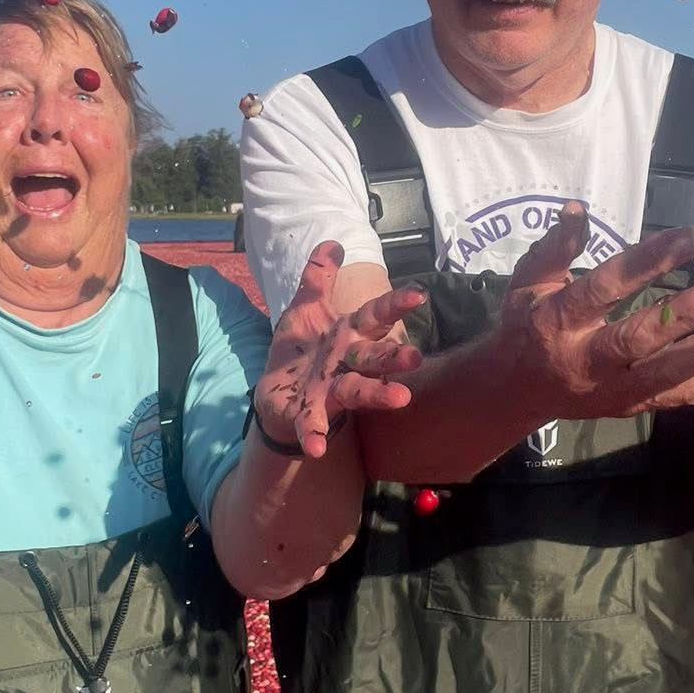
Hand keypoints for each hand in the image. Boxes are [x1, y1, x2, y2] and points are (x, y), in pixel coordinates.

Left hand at [253, 241, 423, 457]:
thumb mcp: (305, 310)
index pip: (375, 317)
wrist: (275, 392)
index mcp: (347, 335)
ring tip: (401, 399)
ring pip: (357, 391)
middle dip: (393, 357)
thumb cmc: (301, 351)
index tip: (417, 294)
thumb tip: (333, 243)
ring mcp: (330, 391)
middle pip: (374, 358)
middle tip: (416, 357)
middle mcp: (346, 364)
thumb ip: (318, 279)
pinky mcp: (308, 414)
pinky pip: (313, 425)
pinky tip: (316, 449)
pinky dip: (315, 436)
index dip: (394, 305)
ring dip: (378, 396)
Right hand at [495, 203, 693, 416]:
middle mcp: (586, 361)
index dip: (647, 263)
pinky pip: (680, 397)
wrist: (516, 389)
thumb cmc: (524, 323)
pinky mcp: (632, 407)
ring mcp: (611, 390)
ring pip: (667, 374)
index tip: (688, 238)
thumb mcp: (528, 281)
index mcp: (558, 322)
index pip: (606, 288)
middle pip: (641, 339)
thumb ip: (555, 248)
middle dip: (690, 315)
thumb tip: (577, 208)